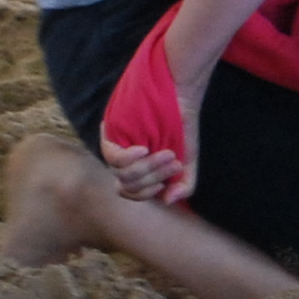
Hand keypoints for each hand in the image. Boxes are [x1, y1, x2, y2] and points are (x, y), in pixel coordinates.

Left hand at [105, 62, 204, 204]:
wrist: (179, 97)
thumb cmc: (182, 128)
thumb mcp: (187, 162)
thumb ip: (184, 185)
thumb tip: (167, 201)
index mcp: (136, 169)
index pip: (129, 192)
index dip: (146, 193)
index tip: (165, 183)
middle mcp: (122, 159)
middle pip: (126, 186)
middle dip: (153, 178)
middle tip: (173, 162)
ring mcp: (115, 146)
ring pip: (121, 174)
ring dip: (148, 167)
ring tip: (167, 153)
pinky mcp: (110, 133)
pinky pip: (112, 157)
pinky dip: (130, 158)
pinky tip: (144, 149)